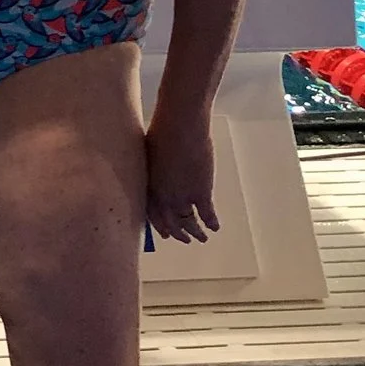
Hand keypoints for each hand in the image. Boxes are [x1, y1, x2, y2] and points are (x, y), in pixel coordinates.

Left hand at [145, 110, 218, 245]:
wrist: (180, 126)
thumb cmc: (161, 130)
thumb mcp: (150, 153)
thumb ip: (154, 170)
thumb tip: (159, 172)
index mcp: (149, 187)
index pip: (152, 214)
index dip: (159, 226)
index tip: (165, 233)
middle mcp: (163, 198)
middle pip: (170, 222)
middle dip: (177, 233)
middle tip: (183, 239)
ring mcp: (183, 197)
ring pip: (189, 223)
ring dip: (196, 233)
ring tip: (202, 238)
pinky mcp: (201, 193)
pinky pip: (207, 214)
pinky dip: (212, 222)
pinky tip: (215, 227)